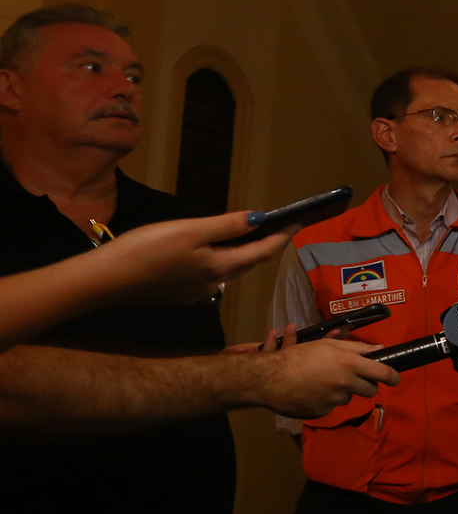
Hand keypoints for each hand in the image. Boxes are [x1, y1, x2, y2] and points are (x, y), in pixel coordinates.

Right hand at [96, 211, 291, 305]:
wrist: (105, 281)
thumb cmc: (146, 250)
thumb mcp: (190, 231)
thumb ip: (227, 226)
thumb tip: (260, 218)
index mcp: (221, 266)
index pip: (262, 251)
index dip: (281, 237)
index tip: (296, 223)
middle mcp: (214, 283)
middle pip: (248, 263)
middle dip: (265, 246)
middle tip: (279, 229)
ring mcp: (195, 292)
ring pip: (228, 271)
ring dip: (243, 255)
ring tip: (251, 238)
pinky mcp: (178, 295)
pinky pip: (208, 277)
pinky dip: (218, 263)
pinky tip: (211, 255)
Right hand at [248, 338, 398, 417]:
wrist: (269, 379)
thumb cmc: (298, 357)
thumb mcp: (327, 345)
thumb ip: (356, 347)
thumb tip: (380, 350)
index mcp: (349, 364)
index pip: (383, 373)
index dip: (393, 376)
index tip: (395, 377)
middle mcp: (345, 384)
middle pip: (370, 390)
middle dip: (367, 384)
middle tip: (354, 377)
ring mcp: (334, 401)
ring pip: (349, 397)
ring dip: (342, 390)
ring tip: (322, 380)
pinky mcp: (323, 413)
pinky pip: (332, 406)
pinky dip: (326, 400)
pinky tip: (312, 391)